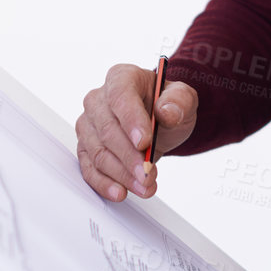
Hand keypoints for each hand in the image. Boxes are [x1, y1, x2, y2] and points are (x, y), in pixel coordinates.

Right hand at [75, 62, 196, 201]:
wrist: (159, 122)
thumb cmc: (166, 106)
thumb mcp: (183, 99)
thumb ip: (179, 101)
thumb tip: (166, 112)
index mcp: (121, 78)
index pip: (120, 96)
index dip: (131, 120)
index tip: (145, 142)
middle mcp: (98, 99)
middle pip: (107, 129)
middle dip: (129, 157)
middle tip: (148, 173)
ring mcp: (88, 124)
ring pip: (98, 152)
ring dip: (121, 174)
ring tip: (145, 186)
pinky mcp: (86, 148)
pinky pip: (89, 168)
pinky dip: (104, 183)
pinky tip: (120, 192)